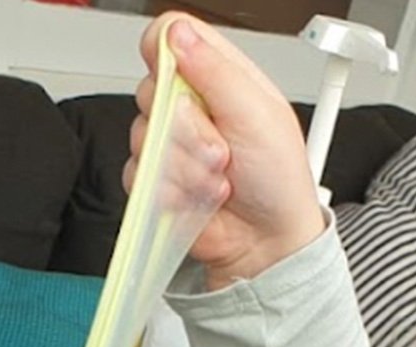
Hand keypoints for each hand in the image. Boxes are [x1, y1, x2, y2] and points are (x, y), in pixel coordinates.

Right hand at [126, 15, 325, 289]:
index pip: (172, 35)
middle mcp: (190, 105)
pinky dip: (171, 190)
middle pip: (150, 88)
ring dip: (184, 165)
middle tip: (220, 147)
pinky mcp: (155, 178)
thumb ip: (216, 70)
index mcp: (219, 75)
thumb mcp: (259, 114)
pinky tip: (199, 197)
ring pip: (142, 135)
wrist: (267, 242)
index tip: (176, 75)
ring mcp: (170, 142)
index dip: (164, 46)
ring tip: (218, 178)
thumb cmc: (278, 181)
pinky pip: (137, 174)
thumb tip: (177, 35)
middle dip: (185, 127)